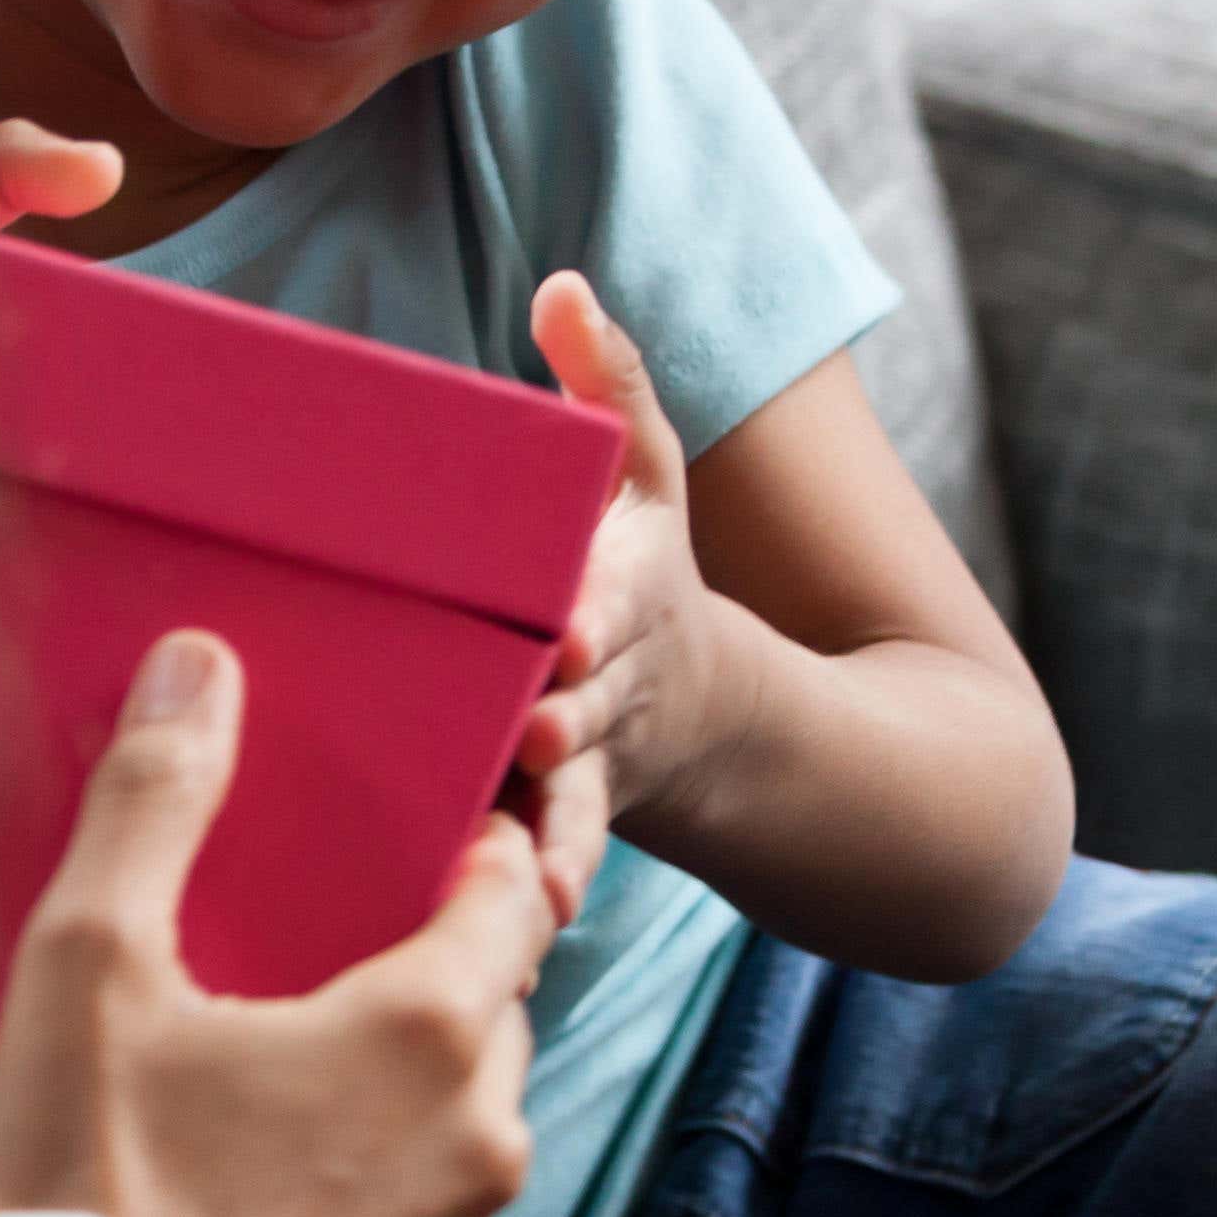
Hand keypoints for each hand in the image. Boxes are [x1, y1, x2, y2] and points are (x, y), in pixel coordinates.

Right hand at [0, 632, 547, 1216]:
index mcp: (428, 1032)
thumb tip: (202, 664)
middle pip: (492, 1021)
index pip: (511, 894)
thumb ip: (156, 799)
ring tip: (278, 1119)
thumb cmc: (76, 1179)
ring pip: (466, 1151)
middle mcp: (484, 1152)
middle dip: (423, 992)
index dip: (469, 855)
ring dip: (403, 1123)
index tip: (411, 846)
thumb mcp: (88, 960)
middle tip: (308, 984)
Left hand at [515, 272, 770, 849]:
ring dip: (554, 826)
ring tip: (522, 864)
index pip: (612, 594)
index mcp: (621, 592)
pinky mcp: (561, 822)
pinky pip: (553, 860)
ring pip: (574, 798)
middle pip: (592, 700)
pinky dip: (537, 891)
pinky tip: (506, 933)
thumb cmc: (646, 573)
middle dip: (568, 717)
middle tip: (540, 724)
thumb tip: (565, 283)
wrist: (710, 717)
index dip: (596, 609)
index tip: (572, 623)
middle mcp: (610, 682)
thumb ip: (609, 384)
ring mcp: (591, 762)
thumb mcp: (646, 477)